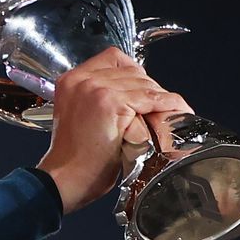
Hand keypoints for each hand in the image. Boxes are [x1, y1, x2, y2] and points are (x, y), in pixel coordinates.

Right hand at [36, 49, 193, 214]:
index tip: (144, 90)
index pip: (113, 59)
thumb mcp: (80, 116)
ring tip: (172, 112)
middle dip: (150, 88)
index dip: (133, 74)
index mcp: (71, 80)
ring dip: (160, 98)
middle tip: (162, 106)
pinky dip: (166, 105)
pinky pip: (149, 98)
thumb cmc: (74, 158)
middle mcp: (81, 79)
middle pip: (132, 71)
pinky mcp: (110, 102)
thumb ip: (97, 98)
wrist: (65, 179)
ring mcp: (95, 89)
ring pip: (143, 84)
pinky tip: (175, 113)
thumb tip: (133, 94)